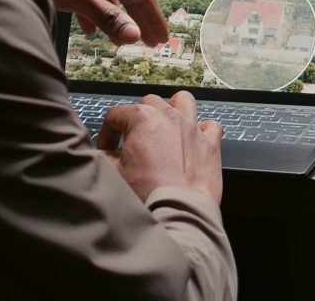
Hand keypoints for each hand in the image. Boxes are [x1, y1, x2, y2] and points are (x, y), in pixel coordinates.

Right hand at [97, 91, 223, 204]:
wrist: (179, 215)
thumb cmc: (147, 195)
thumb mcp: (114, 174)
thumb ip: (104, 157)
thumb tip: (103, 152)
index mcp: (142, 119)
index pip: (116, 115)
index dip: (107, 133)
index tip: (107, 149)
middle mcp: (169, 116)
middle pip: (149, 103)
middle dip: (138, 119)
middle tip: (134, 141)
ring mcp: (193, 128)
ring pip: (183, 100)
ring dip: (173, 109)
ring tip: (166, 127)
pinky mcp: (211, 144)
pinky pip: (212, 125)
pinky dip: (203, 130)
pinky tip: (194, 141)